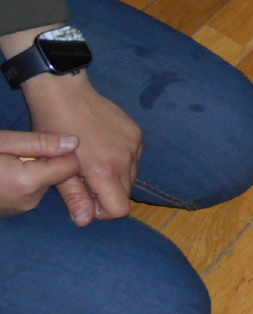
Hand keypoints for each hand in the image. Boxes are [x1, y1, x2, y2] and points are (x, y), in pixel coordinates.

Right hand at [0, 130, 81, 216]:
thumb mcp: (3, 142)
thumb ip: (39, 143)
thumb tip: (75, 142)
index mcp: (29, 182)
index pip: (71, 166)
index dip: (61, 151)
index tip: (42, 144)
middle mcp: (31, 200)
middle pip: (59, 175)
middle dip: (47, 161)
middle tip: (20, 152)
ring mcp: (21, 209)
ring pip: (46, 183)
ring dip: (36, 171)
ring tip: (11, 161)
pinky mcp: (14, 212)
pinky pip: (32, 193)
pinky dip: (26, 182)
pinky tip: (7, 173)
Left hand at [19, 71, 142, 224]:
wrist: (66, 93)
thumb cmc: (54, 128)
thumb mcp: (57, 165)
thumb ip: (74, 196)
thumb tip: (85, 221)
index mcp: (105, 170)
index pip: (121, 209)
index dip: (105, 211)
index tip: (89, 199)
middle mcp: (126, 159)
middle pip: (126, 194)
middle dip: (109, 193)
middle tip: (87, 179)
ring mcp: (134, 145)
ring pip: (132, 176)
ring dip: (116, 176)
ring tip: (95, 161)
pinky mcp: (137, 133)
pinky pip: (135, 158)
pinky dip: (122, 159)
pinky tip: (104, 146)